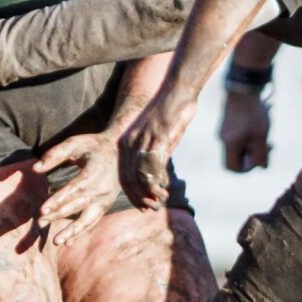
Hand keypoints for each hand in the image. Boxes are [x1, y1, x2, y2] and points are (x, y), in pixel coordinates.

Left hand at [31, 131, 121, 245]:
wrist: (121, 152)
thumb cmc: (94, 146)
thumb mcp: (75, 143)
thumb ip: (55, 154)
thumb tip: (35, 168)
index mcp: (94, 173)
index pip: (74, 189)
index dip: (58, 200)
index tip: (42, 209)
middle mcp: (101, 190)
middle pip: (78, 206)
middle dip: (58, 215)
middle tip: (39, 223)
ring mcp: (105, 200)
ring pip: (88, 219)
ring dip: (72, 231)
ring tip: (57, 241)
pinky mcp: (105, 206)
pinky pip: (92, 222)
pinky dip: (80, 233)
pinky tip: (67, 243)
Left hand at [117, 91, 194, 209]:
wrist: (178, 92)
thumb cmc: (171, 114)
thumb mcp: (160, 138)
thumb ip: (158, 156)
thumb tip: (160, 178)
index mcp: (129, 142)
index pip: (124, 173)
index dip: (132, 192)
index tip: (140, 205)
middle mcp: (132, 142)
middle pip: (129, 176)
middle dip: (139, 196)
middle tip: (149, 209)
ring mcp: (144, 140)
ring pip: (141, 173)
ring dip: (150, 191)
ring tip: (159, 202)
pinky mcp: (158, 136)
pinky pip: (154, 162)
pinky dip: (158, 178)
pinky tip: (164, 188)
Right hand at [219, 86, 270, 171]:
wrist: (244, 88)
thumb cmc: (253, 114)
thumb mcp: (261, 137)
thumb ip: (261, 155)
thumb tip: (262, 167)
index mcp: (229, 144)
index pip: (232, 167)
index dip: (246, 169)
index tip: (260, 160)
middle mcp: (223, 138)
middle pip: (237, 156)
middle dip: (254, 154)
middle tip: (269, 146)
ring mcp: (224, 129)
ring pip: (239, 144)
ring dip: (254, 143)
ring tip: (267, 134)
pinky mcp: (228, 120)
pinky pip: (239, 135)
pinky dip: (250, 135)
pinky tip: (262, 124)